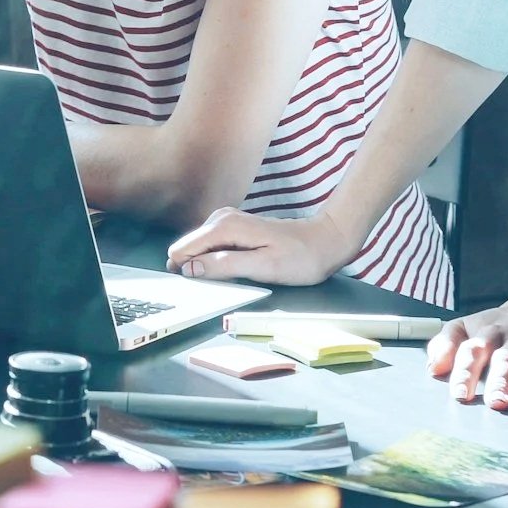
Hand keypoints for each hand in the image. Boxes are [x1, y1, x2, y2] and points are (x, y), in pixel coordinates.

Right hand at [166, 207, 357, 286]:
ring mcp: (226, 221)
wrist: (324, 242)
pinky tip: (237, 270)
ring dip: (207, 267)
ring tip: (235, 279)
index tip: (203, 289)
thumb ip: (224, 266)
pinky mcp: (233, 227)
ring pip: (198, 249)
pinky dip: (217, 261)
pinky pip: (211, 247)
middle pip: (188, 249)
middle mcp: (220, 219)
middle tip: (224, 286)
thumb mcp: (263, 267)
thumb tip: (189, 268)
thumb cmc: (300, 258)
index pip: (182, 250)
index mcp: (224, 227)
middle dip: (196, 269)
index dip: (186, 272)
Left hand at [429, 293, 507, 410]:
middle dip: (500, 381)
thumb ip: (446, 343)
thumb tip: (432, 369)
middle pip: (507, 359)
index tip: (459, 395)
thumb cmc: (500, 325)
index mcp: (489, 332)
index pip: (474, 350)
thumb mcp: (469, 325)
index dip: (465, 371)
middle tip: (495, 403)